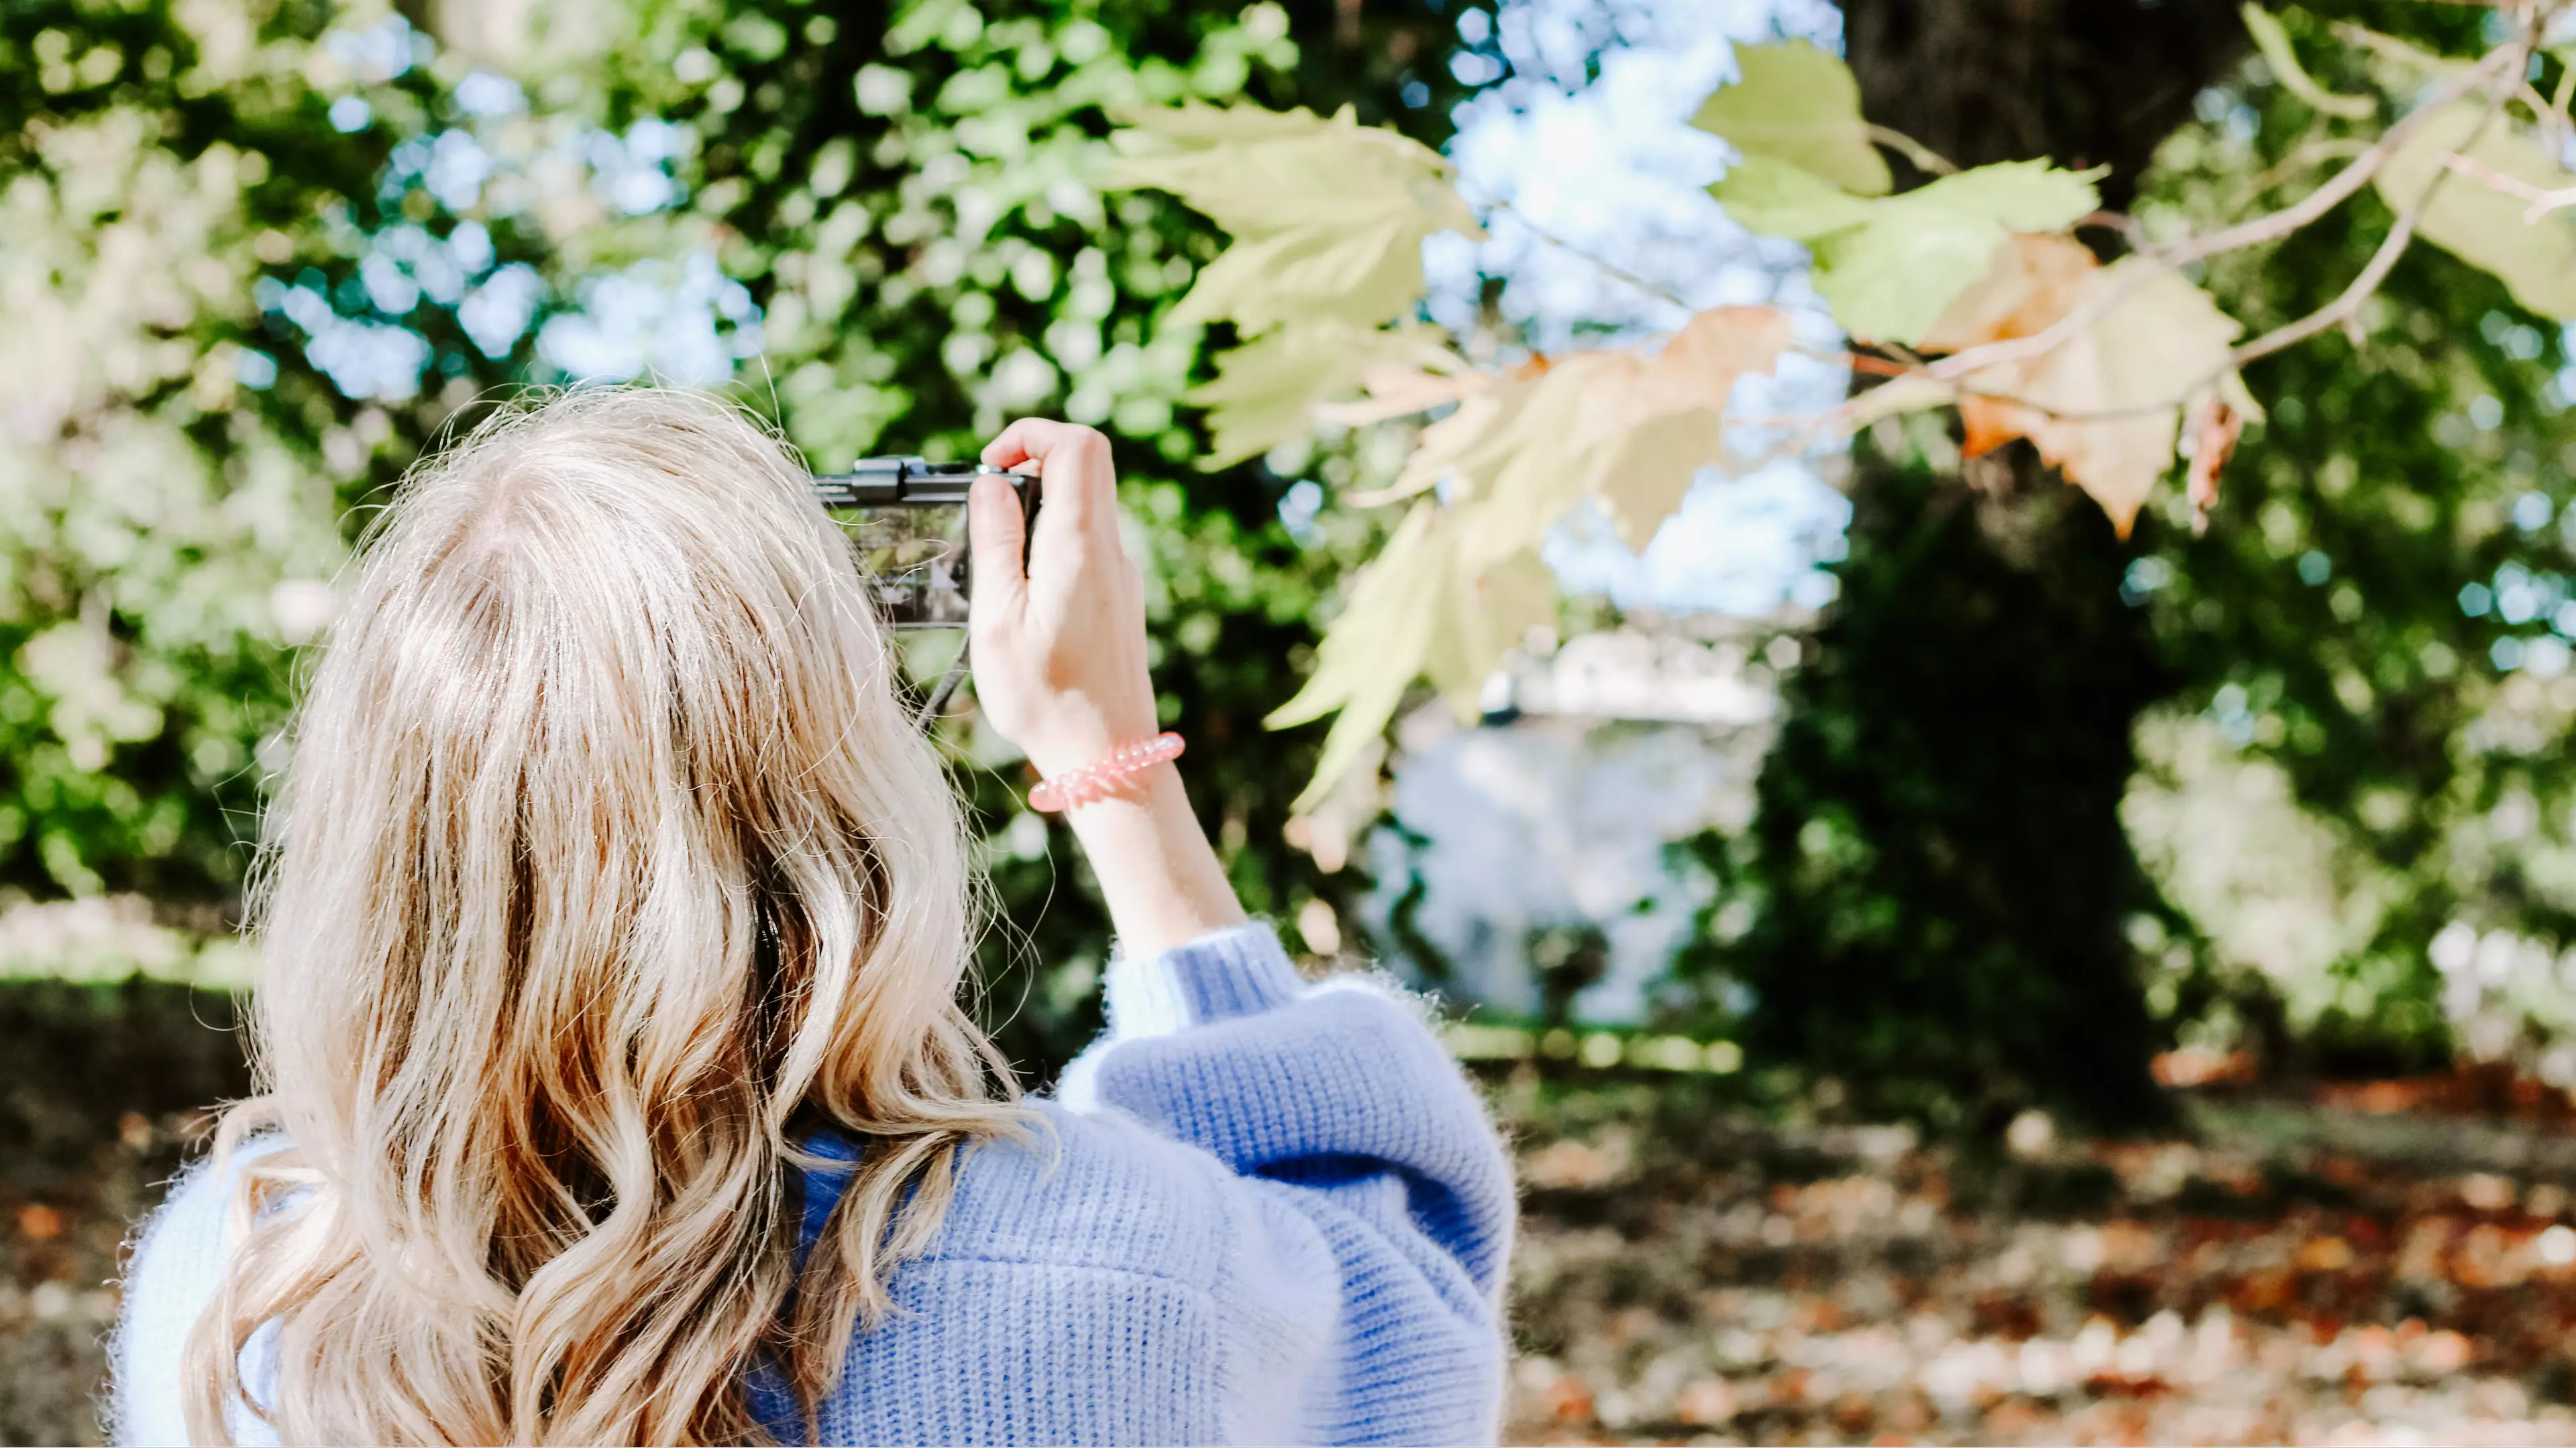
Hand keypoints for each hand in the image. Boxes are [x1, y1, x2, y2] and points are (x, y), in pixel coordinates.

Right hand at [967, 420, 1160, 777]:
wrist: (1108, 755)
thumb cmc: (1047, 697)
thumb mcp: (998, 619)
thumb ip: (995, 543)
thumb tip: (990, 485)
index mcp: (1081, 546)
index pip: (1078, 445)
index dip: (1030, 435)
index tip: (989, 467)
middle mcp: (1111, 551)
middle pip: (1089, 462)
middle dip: (1034, 460)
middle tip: (989, 503)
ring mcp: (1121, 573)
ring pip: (1088, 501)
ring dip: (1040, 503)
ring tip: (999, 554)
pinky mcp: (1119, 595)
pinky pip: (1088, 540)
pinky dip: (1052, 537)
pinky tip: (1022, 586)